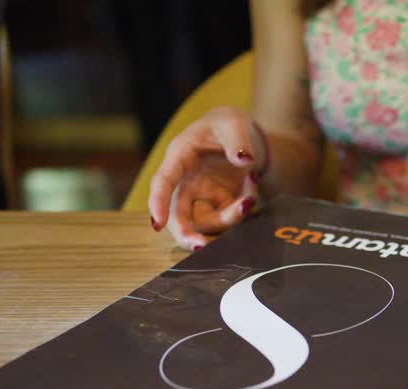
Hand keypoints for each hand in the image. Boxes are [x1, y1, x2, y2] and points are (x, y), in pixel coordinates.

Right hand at [147, 106, 266, 250]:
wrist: (240, 136)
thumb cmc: (227, 125)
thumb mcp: (233, 122)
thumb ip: (238, 140)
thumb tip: (244, 160)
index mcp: (180, 157)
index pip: (163, 182)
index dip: (158, 203)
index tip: (156, 223)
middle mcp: (186, 182)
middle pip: (177, 216)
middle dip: (186, 235)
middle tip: (201, 247)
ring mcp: (202, 197)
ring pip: (208, 223)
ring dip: (230, 217)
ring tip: (250, 193)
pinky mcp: (219, 206)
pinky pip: (229, 218)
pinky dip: (243, 208)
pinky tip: (251, 187)